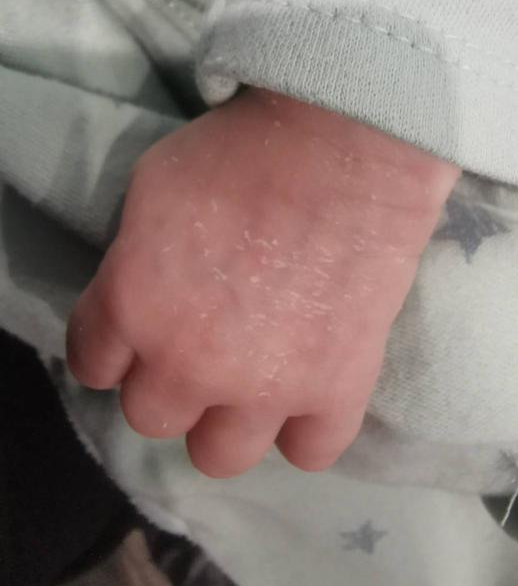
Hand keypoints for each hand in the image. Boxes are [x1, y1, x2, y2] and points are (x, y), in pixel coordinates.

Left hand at [67, 89, 458, 476]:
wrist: (346, 141)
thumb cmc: (244, 148)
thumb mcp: (153, 187)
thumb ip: (134, 261)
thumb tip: (145, 294)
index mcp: (134, 305)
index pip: (93, 364)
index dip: (114, 346)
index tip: (142, 330)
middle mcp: (188, 362)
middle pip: (152, 415)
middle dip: (170, 381)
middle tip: (204, 341)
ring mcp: (264, 386)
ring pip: (219, 455)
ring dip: (227, 420)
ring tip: (254, 377)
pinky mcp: (336, 389)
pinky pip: (310, 452)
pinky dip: (305, 428)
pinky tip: (309, 390)